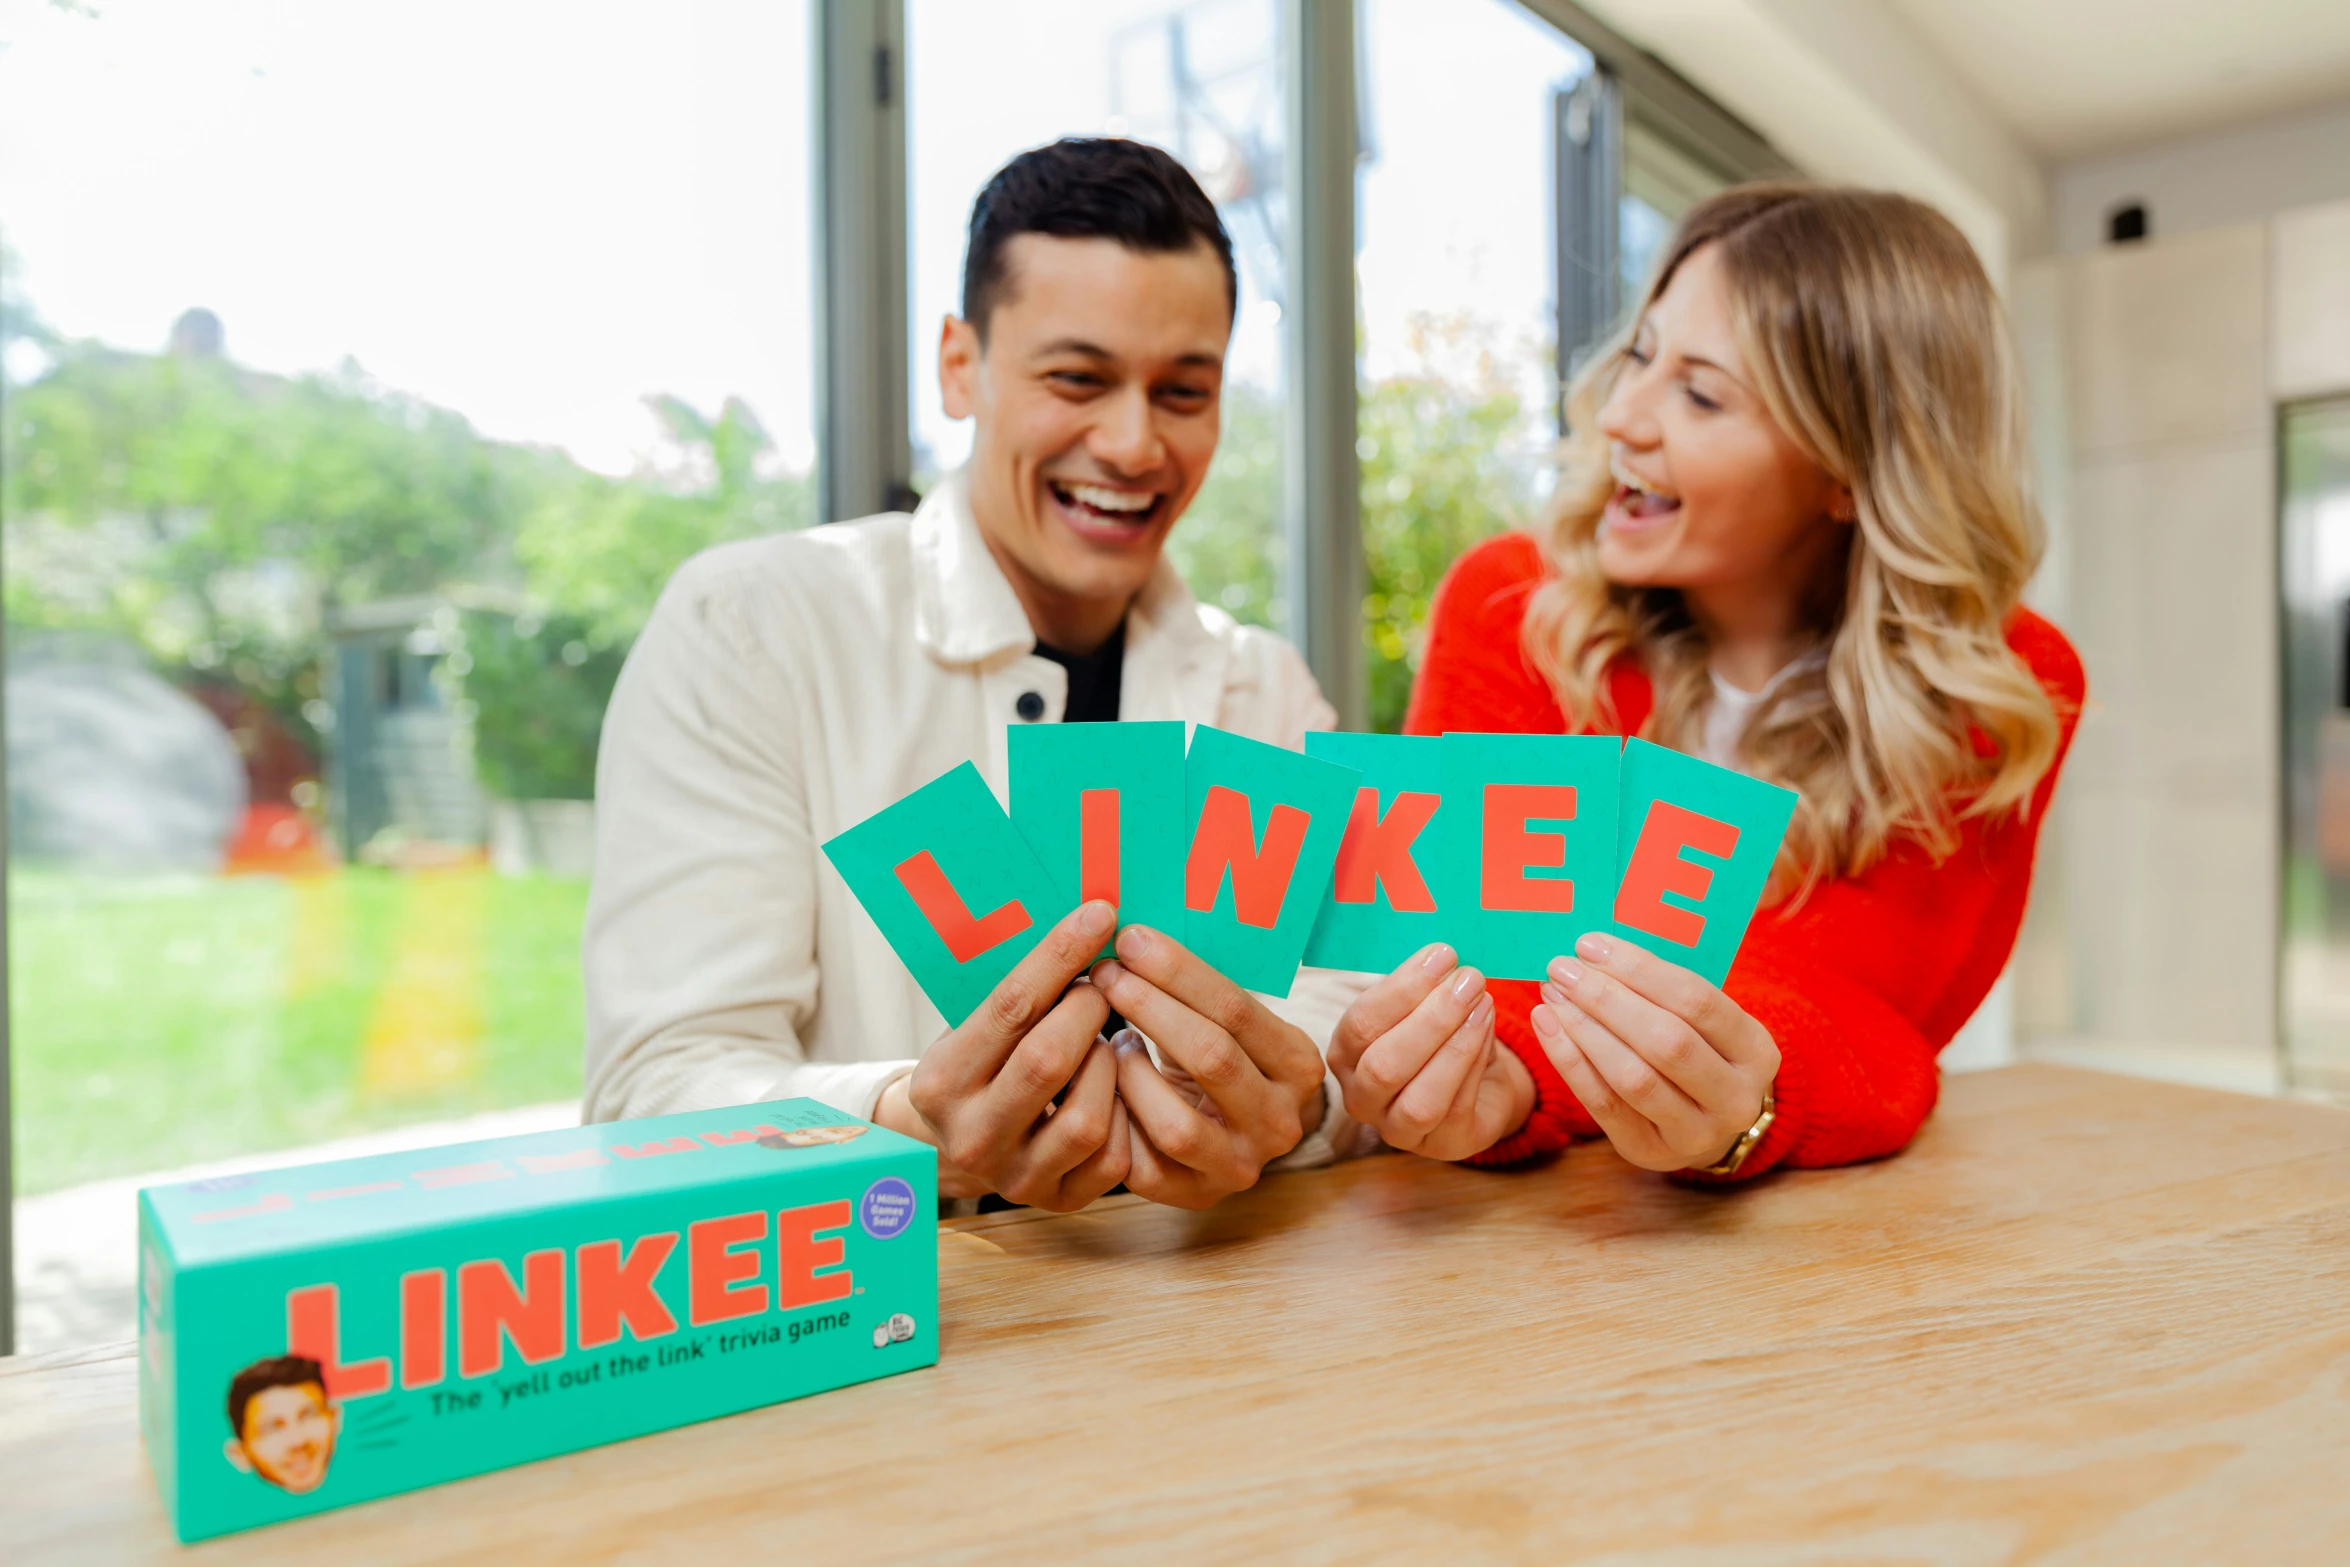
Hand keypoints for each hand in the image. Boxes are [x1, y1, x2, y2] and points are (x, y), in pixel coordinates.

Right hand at [876, 899, 1131, 1210]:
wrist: (963, 1143)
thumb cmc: (983, 1064)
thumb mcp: (976, 1028)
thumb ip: (1020, 992)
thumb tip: (1088, 920)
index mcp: (940, 1083)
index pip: (1010, 1006)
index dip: (1060, 955)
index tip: (1100, 913)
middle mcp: (970, 1137)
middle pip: (1048, 1060)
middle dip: (1089, 1010)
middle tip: (1103, 986)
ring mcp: (1014, 1177)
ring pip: (1086, 1118)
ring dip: (1109, 1065)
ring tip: (1107, 1040)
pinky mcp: (1057, 1201)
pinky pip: (1112, 1158)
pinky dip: (1126, 1113)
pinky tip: (1117, 1084)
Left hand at [1087, 924, 1328, 1208]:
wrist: (1241, 1133)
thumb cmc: (1225, 1058)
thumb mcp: (1235, 1024)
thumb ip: (1199, 989)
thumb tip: (1131, 935)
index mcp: (1299, 1065)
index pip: (1236, 1010)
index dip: (1178, 971)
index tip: (1130, 938)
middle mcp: (1280, 1122)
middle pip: (1211, 1058)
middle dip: (1150, 1007)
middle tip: (1105, 973)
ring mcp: (1240, 1166)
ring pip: (1176, 1123)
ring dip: (1130, 1073)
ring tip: (1109, 1038)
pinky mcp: (1195, 1195)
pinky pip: (1143, 1163)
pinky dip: (1114, 1118)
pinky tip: (1100, 1082)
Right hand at [1326, 943, 1534, 1160]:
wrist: (1478, 1084)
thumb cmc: (1439, 1039)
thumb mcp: (1421, 1008)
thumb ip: (1423, 987)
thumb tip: (1442, 958)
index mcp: (1345, 1056)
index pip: (1361, 1025)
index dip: (1402, 990)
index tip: (1440, 956)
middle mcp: (1361, 1098)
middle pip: (1384, 1066)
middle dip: (1431, 1019)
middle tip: (1468, 980)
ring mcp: (1398, 1130)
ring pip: (1420, 1099)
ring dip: (1455, 1045)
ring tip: (1482, 1002)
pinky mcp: (1441, 1146)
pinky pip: (1457, 1109)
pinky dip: (1474, 1064)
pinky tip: (1486, 1028)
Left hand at [1530, 932, 1778, 1172]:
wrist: (1707, 1123)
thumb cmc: (1699, 1051)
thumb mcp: (1704, 1022)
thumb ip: (1663, 989)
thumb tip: (1596, 948)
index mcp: (1757, 1051)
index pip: (1697, 1001)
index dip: (1640, 969)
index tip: (1592, 945)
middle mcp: (1735, 1098)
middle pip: (1666, 1041)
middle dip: (1607, 999)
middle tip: (1563, 969)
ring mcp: (1696, 1133)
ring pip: (1633, 1077)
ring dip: (1584, 1029)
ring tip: (1552, 995)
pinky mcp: (1650, 1151)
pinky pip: (1603, 1104)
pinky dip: (1569, 1061)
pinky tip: (1547, 1026)